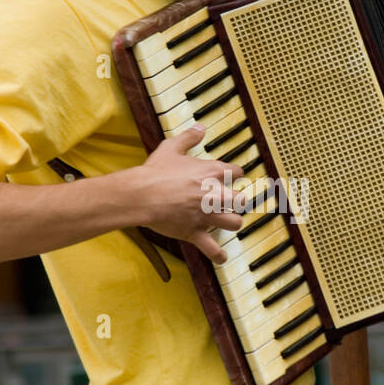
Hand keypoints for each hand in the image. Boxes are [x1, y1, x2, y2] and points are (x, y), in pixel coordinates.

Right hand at [132, 124, 243, 263]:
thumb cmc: (155, 171)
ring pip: (234, 222)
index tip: (231, 176)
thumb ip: (189, 137)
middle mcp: (215, 195)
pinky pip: (212, 248)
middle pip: (242, 199)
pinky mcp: (194, 232)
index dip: (235, 174)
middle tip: (230, 201)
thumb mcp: (172, 147)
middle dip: (238, 201)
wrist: (141, 194)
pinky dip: (218, 254)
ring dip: (232, 222)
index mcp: (212, 172)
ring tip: (226, 221)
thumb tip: (200, 127)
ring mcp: (206, 215)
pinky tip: (221, 256)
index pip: (237, 172)